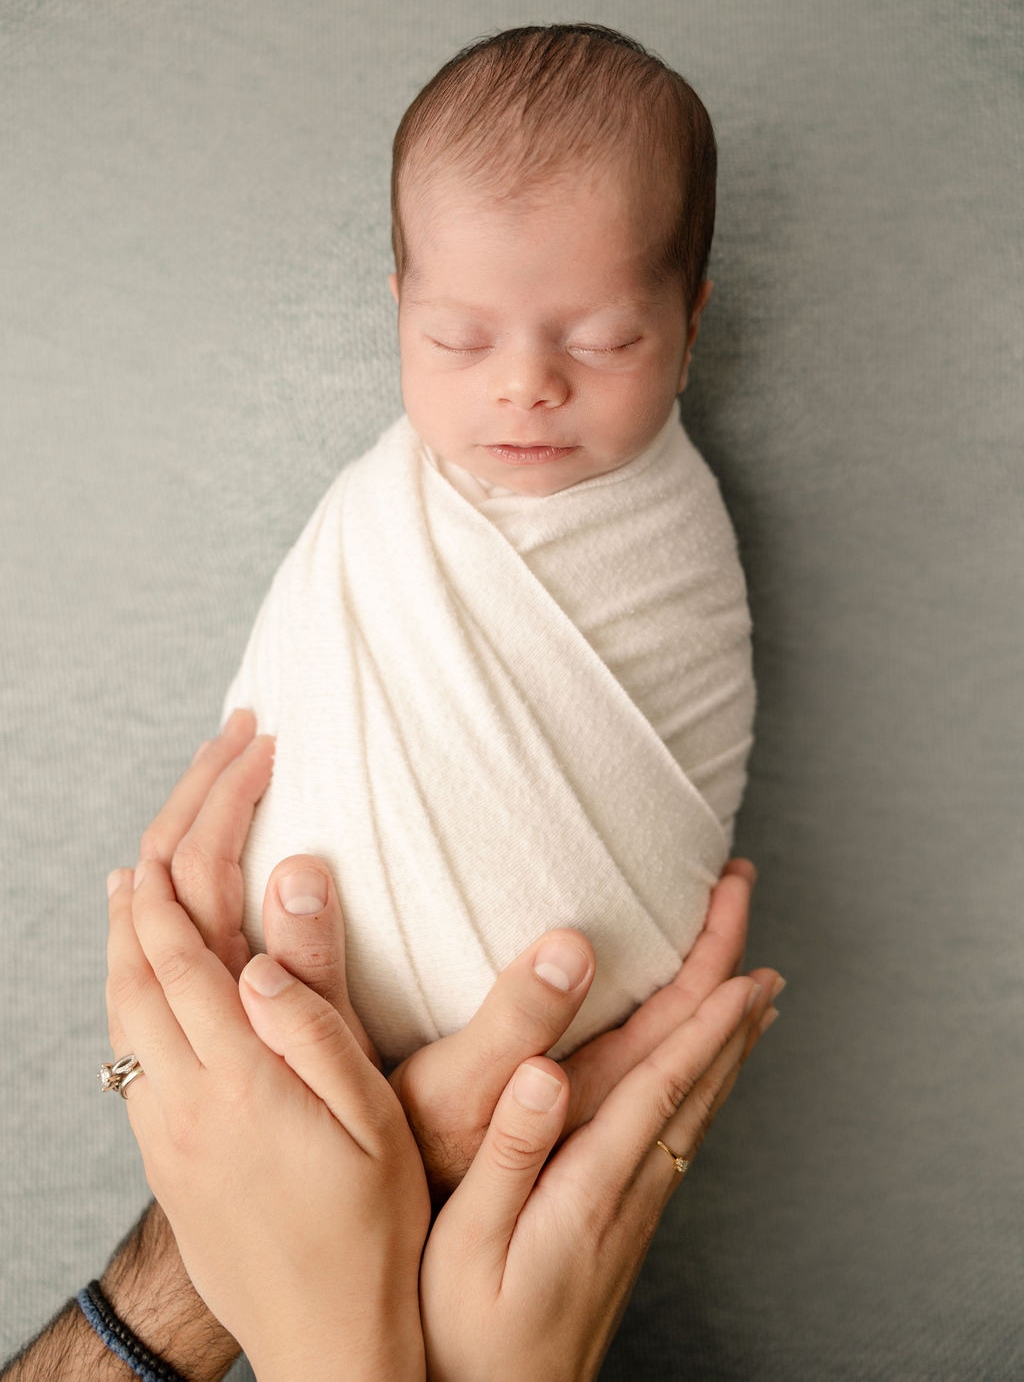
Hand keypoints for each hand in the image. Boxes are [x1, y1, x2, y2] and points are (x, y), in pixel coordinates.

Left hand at [106, 771, 428, 1381]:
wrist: (322, 1339)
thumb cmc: (367, 1229)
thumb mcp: (371, 1117)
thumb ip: (316, 1007)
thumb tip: (284, 898)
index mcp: (227, 1064)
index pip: (190, 907)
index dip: (215, 816)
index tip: (256, 749)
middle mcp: (170, 1077)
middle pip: (142, 918)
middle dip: (181, 816)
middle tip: (229, 747)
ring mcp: (155, 1105)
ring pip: (120, 962)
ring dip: (149, 875)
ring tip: (188, 812)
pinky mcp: (159, 1128)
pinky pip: (125, 1004)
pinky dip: (138, 937)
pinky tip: (159, 925)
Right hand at [420, 966, 780, 1381]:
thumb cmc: (464, 1336)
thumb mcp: (467, 1244)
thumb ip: (508, 1155)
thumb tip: (547, 1071)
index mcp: (591, 1190)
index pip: (664, 1089)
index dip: (705, 1025)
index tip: (741, 971)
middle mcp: (629, 1198)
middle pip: (699, 1093)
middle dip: (734, 1019)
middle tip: (768, 964)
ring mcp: (633, 1216)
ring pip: (699, 1117)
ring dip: (732, 1053)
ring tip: (758, 1006)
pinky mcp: (623, 1229)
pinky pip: (683, 1138)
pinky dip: (707, 1092)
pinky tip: (706, 1083)